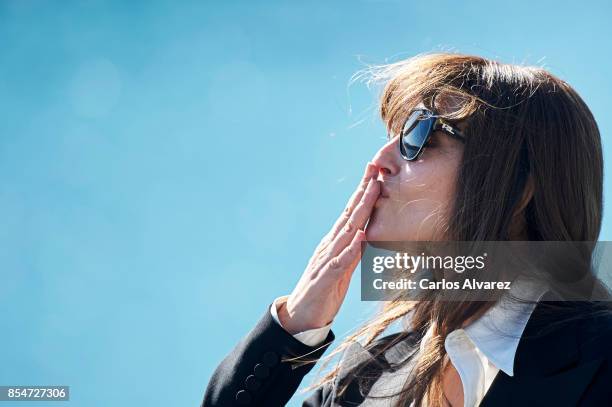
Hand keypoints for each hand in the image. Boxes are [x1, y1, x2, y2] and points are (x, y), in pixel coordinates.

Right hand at [278, 162, 380, 333]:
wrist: (300, 316)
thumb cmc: (323, 291)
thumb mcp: (342, 267)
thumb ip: (353, 251)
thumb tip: (367, 236)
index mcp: (335, 243)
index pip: (351, 213)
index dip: (363, 193)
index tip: (376, 173)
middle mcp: (330, 246)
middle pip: (350, 215)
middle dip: (363, 192)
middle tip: (375, 170)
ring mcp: (326, 260)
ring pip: (347, 232)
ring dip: (361, 211)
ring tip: (373, 192)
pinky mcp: (325, 279)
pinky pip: (340, 262)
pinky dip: (351, 249)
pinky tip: (361, 236)